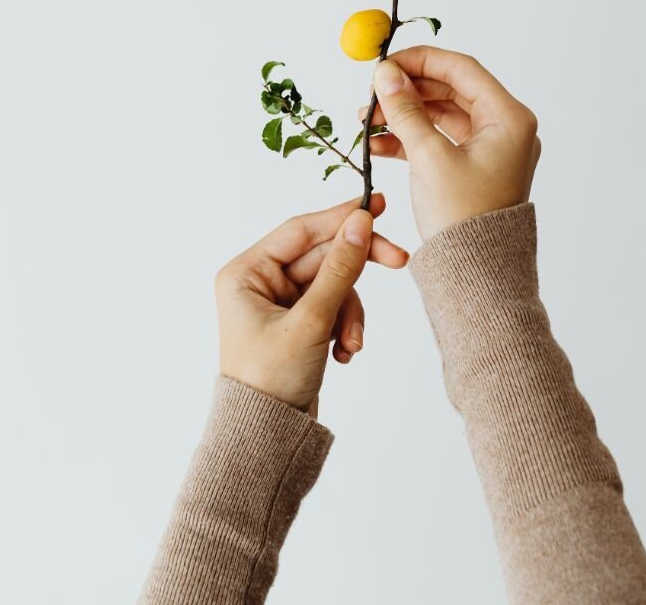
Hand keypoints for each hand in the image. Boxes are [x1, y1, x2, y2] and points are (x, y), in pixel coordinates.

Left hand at [215, 193, 407, 413]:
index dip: (341, 217)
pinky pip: (334, 307)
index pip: (301, 230)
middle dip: (357, 269)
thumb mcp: (310, 321)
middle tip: (399, 258)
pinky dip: (345, 326)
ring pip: (334, 284)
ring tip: (351, 343)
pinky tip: (344, 353)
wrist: (266, 439)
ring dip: (351, 312)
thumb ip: (339, 269)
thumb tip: (361, 223)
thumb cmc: (271, 380)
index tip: (378, 207)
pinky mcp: (299, 324)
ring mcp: (280, 304)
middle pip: (323, 255)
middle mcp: (260, 283)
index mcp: (246, 273)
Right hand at [360, 46, 539, 242]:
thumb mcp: (429, 157)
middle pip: (450, 91)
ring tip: (366, 122)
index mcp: (509, 118)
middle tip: (370, 94)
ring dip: (404, 115)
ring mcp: (491, 149)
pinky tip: (378, 145)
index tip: (385, 62)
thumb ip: (405, 110)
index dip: (420, 60)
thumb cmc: (464, 219)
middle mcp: (506, 129)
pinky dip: (411, 139)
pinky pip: (440, 141)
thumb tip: (385, 74)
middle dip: (406, 91)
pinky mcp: (475, 169)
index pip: (461, 69)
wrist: (477, 276)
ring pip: (441, 116)